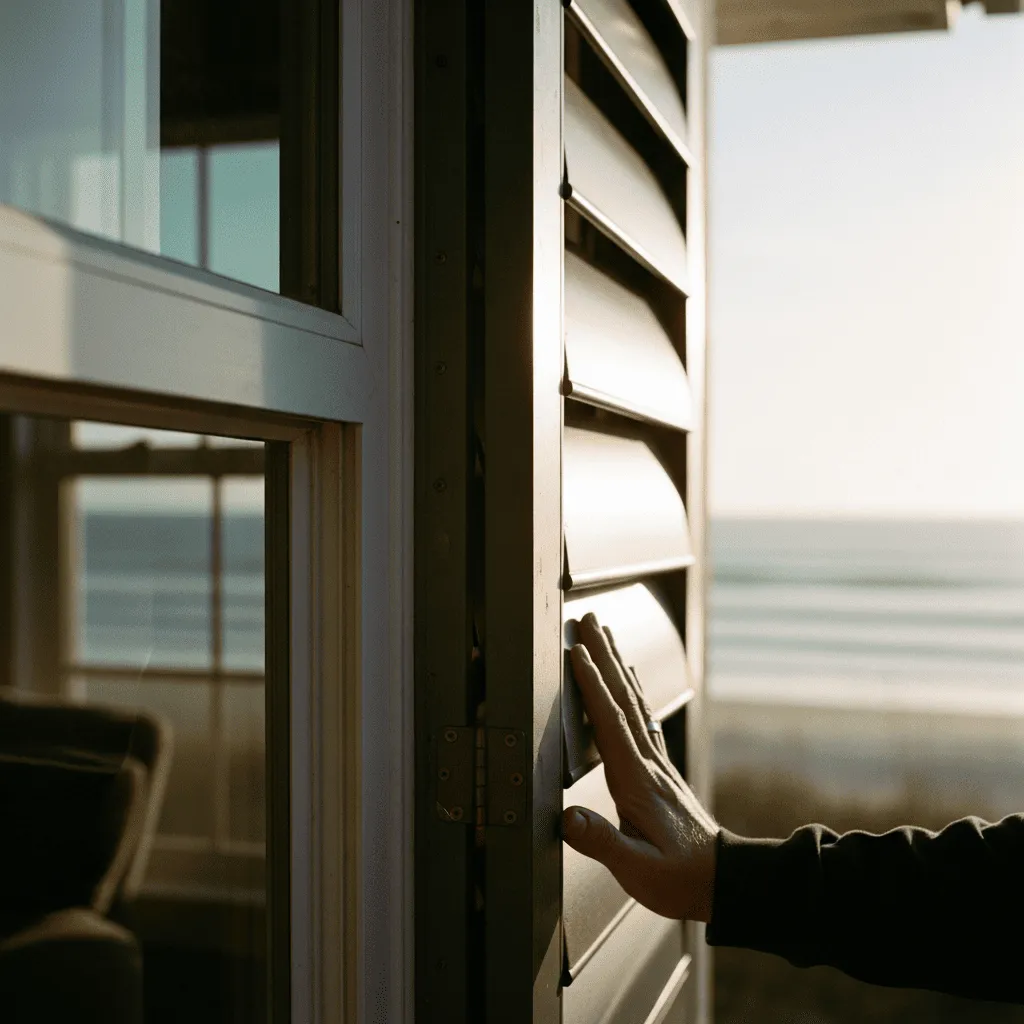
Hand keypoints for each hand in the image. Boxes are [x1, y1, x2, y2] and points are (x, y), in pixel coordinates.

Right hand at [561, 612, 719, 922]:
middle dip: (604, 656)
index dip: (592, 687)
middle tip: (590, 619)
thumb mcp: (638, 870)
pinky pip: (642, 718)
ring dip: (617, 665)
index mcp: (636, 782)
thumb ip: (602, 842)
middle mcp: (648, 764)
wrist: (722, 881)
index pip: (610, 724)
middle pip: (622, 699)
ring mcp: (656, 764)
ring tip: (605, 635)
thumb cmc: (679, 878)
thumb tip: (566, 817)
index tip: (576, 653)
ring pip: (633, 702)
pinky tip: (628, 681)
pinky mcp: (659, 771)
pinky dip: (631, 691)